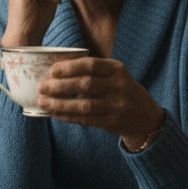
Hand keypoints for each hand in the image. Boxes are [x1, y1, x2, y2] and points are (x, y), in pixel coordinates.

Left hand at [37, 57, 163, 149]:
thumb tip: (55, 70)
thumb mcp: (114, 75)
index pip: (91, 65)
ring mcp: (117, 106)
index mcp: (117, 69)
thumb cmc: (121, 91)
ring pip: (84, 105)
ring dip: (60, 104)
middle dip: (60, 86)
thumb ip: (93, 71)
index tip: (52, 70)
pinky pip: (86, 119)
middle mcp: (119, 86)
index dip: (69, 67)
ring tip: (43, 102)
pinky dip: (68, 116)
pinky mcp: (112, 122)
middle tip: (42, 86)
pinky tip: (55, 113)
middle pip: (85, 85)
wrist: (145, 117)